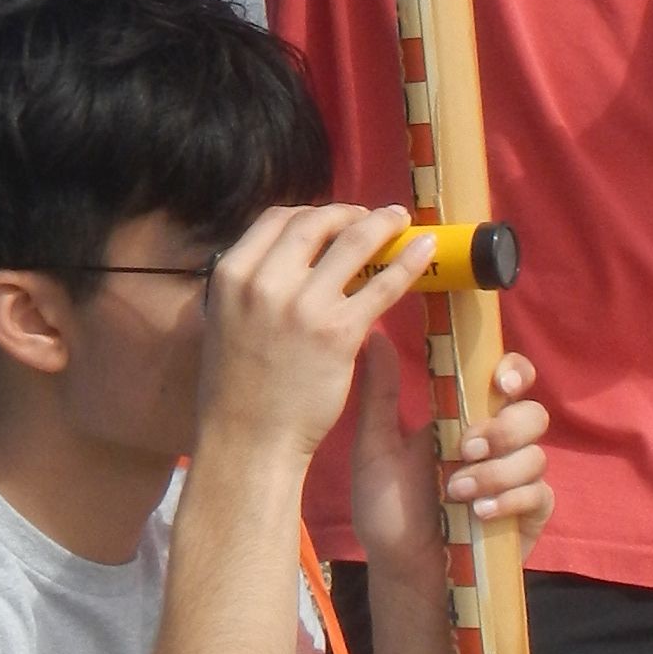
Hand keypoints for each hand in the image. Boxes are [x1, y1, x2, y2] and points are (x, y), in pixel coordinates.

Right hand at [194, 202, 421, 474]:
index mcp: (232, 275)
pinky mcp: (339, 332)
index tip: (330, 219)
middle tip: (371, 217)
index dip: (309, 213)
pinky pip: (383, 285)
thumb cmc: (236, 390)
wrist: (248, 440)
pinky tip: (427, 251)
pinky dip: (409, 262)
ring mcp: (304, 306)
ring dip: (383, 223)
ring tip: (400, 220)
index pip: (275, 219)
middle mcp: (265, 282)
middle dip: (348, 213)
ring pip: (354, 243)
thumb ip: (252, 288)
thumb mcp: (225, 322)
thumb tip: (287, 265)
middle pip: (315, 222)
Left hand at [350, 346, 551, 590]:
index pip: (507, 379)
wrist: (400, 572)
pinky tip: (480, 514)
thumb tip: (376, 336)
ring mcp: (518, 479)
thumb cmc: (386, 510)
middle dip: (504, 428)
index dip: (514, 371)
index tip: (499, 381)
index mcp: (466, 417)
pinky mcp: (530, 514)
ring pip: (535, 455)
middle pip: (533, 413)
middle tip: (466, 448)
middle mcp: (499, 444)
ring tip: (456, 493)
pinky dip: (510, 500)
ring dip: (496, 472)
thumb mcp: (374, 449)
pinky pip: (539, 494)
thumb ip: (380, 395)